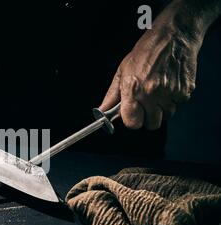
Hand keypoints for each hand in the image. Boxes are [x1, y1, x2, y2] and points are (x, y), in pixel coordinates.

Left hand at [99, 1, 210, 129]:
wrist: (174, 35)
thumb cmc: (146, 51)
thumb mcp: (122, 71)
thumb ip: (112, 95)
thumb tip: (102, 111)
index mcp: (134, 89)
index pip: (132, 123)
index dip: (132, 120)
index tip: (132, 114)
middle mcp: (152, 94)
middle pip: (151, 124)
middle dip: (147, 117)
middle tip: (145, 103)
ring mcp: (171, 93)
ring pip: (166, 116)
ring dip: (161, 109)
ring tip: (157, 91)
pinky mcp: (186, 91)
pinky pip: (178, 106)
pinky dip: (173, 99)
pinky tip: (168, 85)